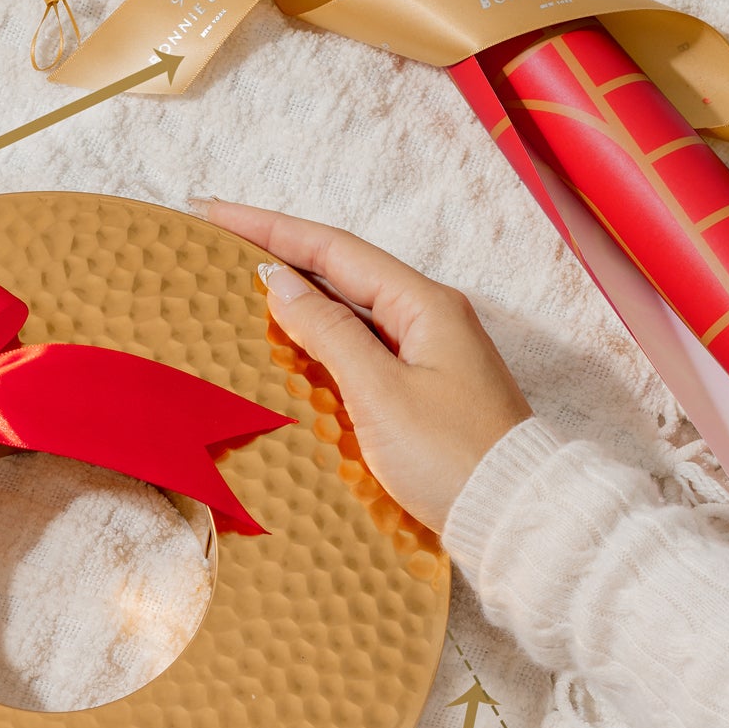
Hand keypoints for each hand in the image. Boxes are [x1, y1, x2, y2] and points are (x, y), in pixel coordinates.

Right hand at [200, 201, 532, 533]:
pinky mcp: (425, 386)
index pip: (334, 250)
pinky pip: (362, 344)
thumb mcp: (379, 392)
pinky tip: (291, 341)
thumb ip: (328, 333)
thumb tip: (282, 284)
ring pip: (351, 307)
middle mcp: (430, 317)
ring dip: (298, 293)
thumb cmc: (452, 457)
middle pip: (342, 271)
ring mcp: (430, 351)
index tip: (217, 212)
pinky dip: (321, 334)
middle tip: (221, 240)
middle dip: (281, 253)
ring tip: (244, 283)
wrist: (511, 515)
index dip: (271, 229)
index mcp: (425, 305)